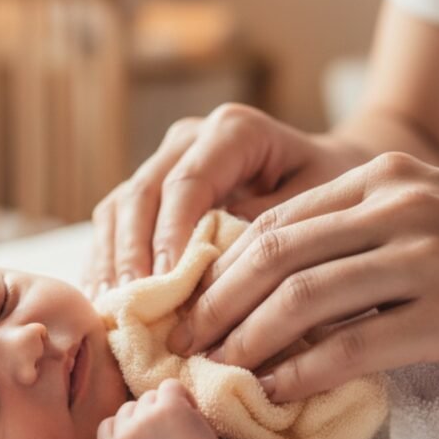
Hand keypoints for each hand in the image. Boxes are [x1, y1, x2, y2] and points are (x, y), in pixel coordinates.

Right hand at [84, 103, 369, 296]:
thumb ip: (266, 234)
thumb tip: (209, 272)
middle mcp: (190, 138)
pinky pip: (115, 221)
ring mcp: (164, 161)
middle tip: (131, 303)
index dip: (170, 234)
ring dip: (112, 259)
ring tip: (112, 307)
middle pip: (142, 193)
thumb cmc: (331, 194)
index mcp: (233, 130)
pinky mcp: (151, 189)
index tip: (166, 281)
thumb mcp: (317, 209)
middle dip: (132, 252)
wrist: (331, 175)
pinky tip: (107, 300)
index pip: (187, 182)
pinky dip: (108, 260)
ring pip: (119, 205)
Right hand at [97, 379, 222, 438]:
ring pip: (150, 396)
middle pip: (129, 408)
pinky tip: (193, 413)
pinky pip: (169, 385)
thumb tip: (125, 413)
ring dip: (167, 405)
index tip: (147, 433)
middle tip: (171, 433)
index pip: (107, 426)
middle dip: (149, 415)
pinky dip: (183, 394)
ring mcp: (145, 422)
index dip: (126, 425)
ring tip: (184, 427)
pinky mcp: (167, 408)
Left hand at [167, 152, 438, 400]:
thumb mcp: (425, 212)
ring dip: (247, 339)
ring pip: (303, 297)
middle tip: (183, 339)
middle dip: (216, 301)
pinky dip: (304, 370)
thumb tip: (273, 278)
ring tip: (216, 368)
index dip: (221, 264)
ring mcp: (426, 257)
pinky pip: (355, 344)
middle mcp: (398, 206)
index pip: (276, 219)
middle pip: (275, 253)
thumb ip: (354, 229)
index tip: (191, 301)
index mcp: (383, 177)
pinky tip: (276, 389)